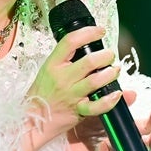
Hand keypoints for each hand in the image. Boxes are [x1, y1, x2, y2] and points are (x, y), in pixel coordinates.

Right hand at [21, 24, 145, 150]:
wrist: (34, 118)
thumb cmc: (43, 93)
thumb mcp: (49, 70)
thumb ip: (68, 60)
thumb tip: (92, 50)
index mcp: (53, 64)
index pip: (71, 41)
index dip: (89, 33)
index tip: (100, 31)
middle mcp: (62, 78)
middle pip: (89, 61)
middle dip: (105, 55)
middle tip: (110, 55)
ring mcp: (71, 94)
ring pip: (95, 80)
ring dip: (110, 73)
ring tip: (114, 70)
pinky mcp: (78, 110)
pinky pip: (97, 106)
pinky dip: (110, 100)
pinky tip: (116, 93)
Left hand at [66, 97, 150, 150]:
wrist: (58, 129)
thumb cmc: (81, 116)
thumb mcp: (97, 104)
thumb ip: (114, 100)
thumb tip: (132, 93)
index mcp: (121, 127)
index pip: (143, 126)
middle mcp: (119, 142)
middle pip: (142, 144)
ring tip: (141, 142)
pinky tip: (105, 147)